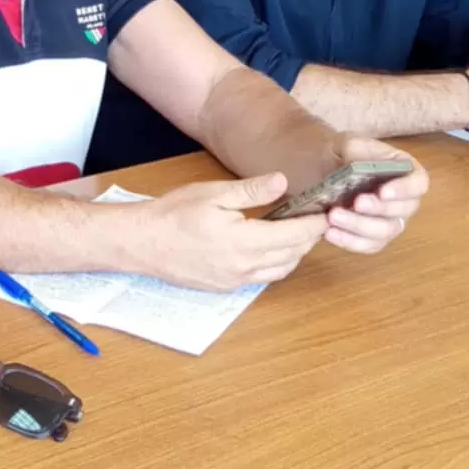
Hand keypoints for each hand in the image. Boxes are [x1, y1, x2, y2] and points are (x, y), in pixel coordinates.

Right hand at [135, 174, 327, 292]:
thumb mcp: (213, 193)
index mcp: (244, 241)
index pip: (295, 236)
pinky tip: (270, 248)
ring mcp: (235, 280)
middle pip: (293, 255)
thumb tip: (283, 182)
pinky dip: (276, 264)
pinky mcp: (225, 287)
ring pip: (280, 271)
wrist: (142, 243)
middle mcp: (244, 267)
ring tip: (297, 233)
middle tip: (317, 219)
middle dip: (309, 238)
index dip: (315, 224)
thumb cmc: (174, 213)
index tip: (327, 212)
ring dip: (295, 254)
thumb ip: (251, 191)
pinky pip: (262, 278)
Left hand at [323, 139, 429, 254]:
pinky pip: (368, 246)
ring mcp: (389, 221)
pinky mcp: (371, 238)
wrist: (316, 169)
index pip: (418, 182)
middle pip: (403, 210)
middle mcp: (403, 199)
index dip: (405, 189)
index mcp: (404, 171)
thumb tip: (370, 169)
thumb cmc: (339, 154)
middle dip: (379, 209)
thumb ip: (360, 152)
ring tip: (333, 216)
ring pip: (385, 232)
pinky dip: (350, 241)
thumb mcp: (347, 144)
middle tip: (356, 202)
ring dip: (360, 226)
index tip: (383, 192)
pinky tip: (330, 232)